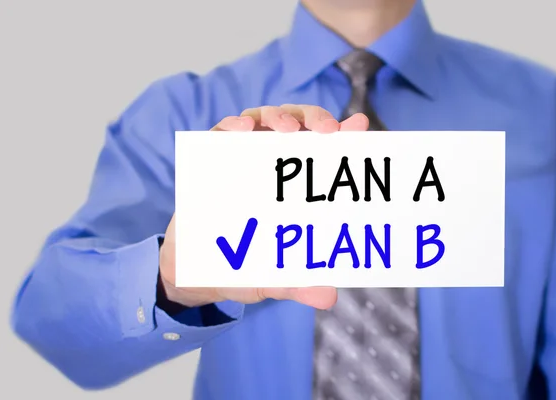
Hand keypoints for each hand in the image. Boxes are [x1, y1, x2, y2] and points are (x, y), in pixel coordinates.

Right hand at [159, 105, 367, 310]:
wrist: (196, 271)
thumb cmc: (243, 268)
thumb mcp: (273, 278)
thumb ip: (298, 284)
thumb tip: (330, 296)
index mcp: (297, 187)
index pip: (325, 152)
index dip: (344, 136)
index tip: (359, 126)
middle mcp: (274, 166)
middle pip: (299, 126)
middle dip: (314, 119)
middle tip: (325, 131)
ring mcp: (244, 158)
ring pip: (264, 120)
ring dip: (277, 116)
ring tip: (285, 129)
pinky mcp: (212, 159)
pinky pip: (222, 132)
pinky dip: (232, 125)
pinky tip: (241, 129)